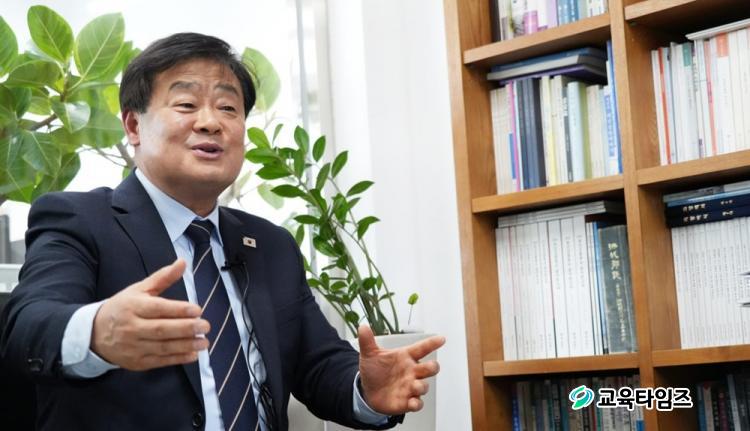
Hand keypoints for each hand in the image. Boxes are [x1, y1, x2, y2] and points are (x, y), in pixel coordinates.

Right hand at [91, 258, 209, 370]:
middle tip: (205, 326)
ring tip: (204, 341)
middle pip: (161, 329)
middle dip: (185, 328)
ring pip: (162, 347)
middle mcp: (132, 327)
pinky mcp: (137, 362)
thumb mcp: (139, 289)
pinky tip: (193, 354)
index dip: (178, 310)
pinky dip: (178, 358)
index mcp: (133, 307)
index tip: (197, 310)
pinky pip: (160, 361)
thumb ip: (163, 277)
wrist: (94, 334)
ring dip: (186, 345)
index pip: (157, 308)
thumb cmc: (122, 308)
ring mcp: (134, 347)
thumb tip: (182, 262)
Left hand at [357, 325, 444, 414]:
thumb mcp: (369, 354)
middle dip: (433, 367)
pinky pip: (417, 404)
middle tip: (431, 366)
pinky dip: (416, 404)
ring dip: (422, 386)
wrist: (367, 391)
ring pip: (424, 386)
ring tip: (415, 386)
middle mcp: (411, 372)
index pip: (421, 348)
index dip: (432, 343)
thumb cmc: (374, 370)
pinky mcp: (407, 402)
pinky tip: (412, 402)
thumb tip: (363, 326)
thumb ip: (367, 341)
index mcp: (405, 357)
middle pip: (430, 368)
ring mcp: (410, 387)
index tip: (441, 339)